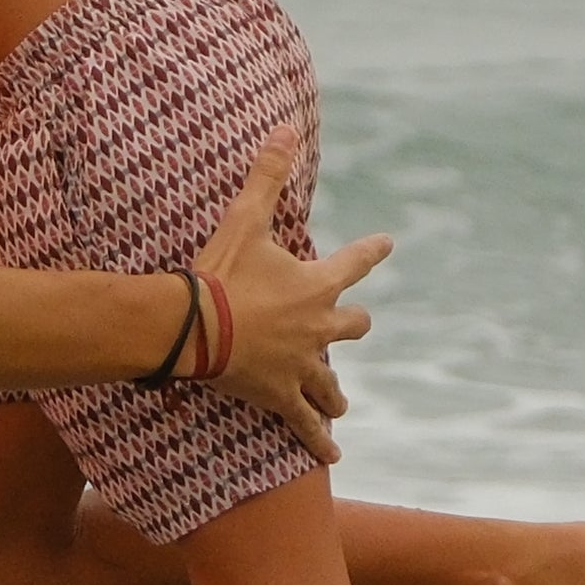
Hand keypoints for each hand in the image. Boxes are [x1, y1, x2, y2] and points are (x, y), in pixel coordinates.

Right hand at [196, 134, 379, 459]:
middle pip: (352, 328)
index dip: (372, 252)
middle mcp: (318, 328)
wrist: (196, 328)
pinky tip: (332, 457)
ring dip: (336, 390)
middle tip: (354, 328)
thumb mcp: (244, 219)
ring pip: (333, 384)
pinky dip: (319, 441)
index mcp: (316, 285)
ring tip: (339, 403)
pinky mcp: (281, 396)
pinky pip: (307, 425)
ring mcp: (302, 366)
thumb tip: (284, 126)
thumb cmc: (220, 273)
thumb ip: (266, 174)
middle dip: (353, 326)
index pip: (355, 264)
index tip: (388, 244)